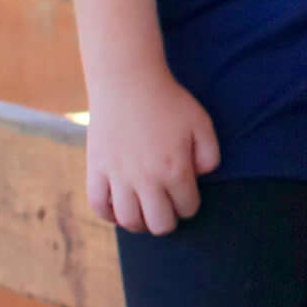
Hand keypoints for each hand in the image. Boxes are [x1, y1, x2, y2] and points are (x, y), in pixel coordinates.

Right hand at [83, 70, 220, 233]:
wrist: (128, 81)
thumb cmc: (168, 101)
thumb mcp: (201, 124)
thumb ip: (209, 155)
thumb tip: (199, 178)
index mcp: (175, 169)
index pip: (187, 208)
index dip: (189, 205)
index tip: (185, 196)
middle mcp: (147, 179)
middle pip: (159, 224)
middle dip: (167, 221)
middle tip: (166, 208)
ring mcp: (118, 176)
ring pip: (129, 221)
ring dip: (139, 222)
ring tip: (144, 211)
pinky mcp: (96, 169)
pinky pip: (98, 206)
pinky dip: (108, 214)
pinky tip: (118, 208)